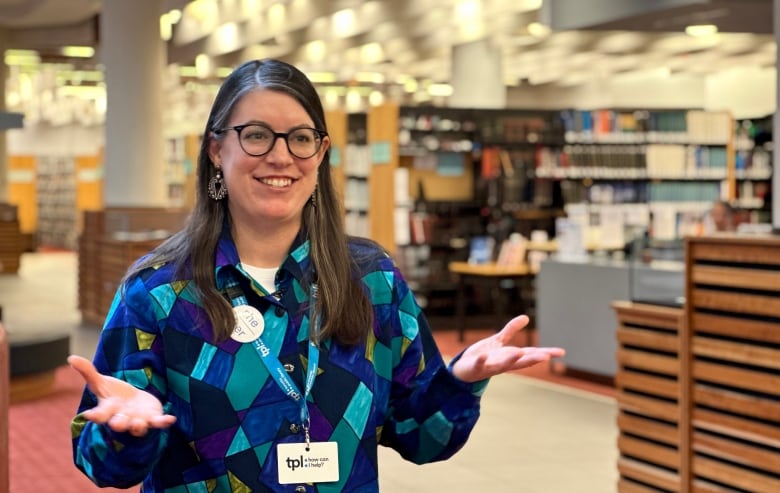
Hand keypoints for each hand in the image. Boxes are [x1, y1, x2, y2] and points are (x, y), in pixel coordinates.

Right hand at [68, 355, 176, 436]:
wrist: (134, 404)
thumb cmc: (115, 396)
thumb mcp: (102, 383)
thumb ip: (88, 372)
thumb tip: (71, 357)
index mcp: (108, 411)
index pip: (100, 414)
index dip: (95, 415)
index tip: (90, 415)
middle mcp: (122, 419)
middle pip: (119, 423)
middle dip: (118, 423)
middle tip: (116, 423)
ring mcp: (138, 421)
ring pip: (137, 427)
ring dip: (138, 426)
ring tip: (138, 424)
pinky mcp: (153, 419)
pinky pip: (159, 423)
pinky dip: (164, 422)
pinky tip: (171, 419)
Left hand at [450, 315, 564, 382]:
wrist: (463, 370)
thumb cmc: (484, 356)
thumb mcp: (498, 341)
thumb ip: (511, 330)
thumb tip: (526, 317)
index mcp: (510, 357)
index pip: (531, 354)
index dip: (546, 353)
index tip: (561, 352)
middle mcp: (503, 364)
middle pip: (520, 362)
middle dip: (532, 359)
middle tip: (546, 356)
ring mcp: (490, 367)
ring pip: (502, 365)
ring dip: (511, 360)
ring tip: (519, 353)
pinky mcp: (476, 367)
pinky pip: (479, 364)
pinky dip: (481, 361)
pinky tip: (483, 356)